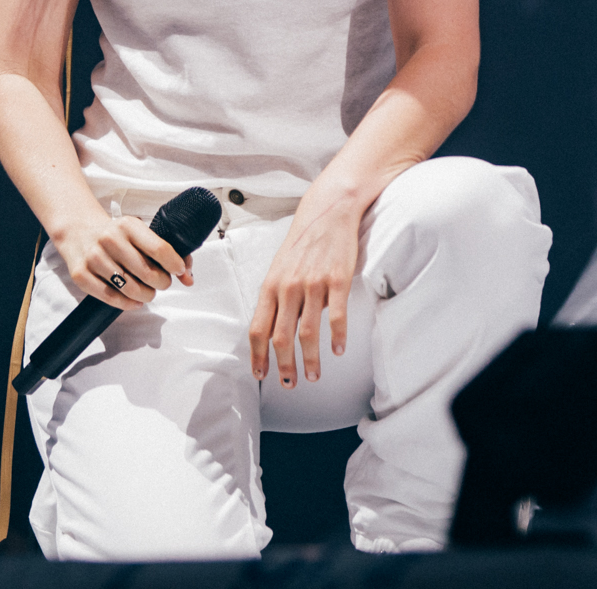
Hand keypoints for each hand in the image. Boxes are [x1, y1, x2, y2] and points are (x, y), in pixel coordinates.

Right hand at [55, 213, 193, 310]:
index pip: (160, 248)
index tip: (178, 270)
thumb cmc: (117, 236)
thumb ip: (168, 253)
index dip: (175, 264)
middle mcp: (109, 239)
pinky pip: (110, 297)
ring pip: (130, 288)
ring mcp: (94, 257)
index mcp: (128, 225)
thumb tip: (188, 278)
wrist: (78, 232)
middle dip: (162, 283)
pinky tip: (134, 300)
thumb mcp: (139, 234)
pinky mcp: (81, 274)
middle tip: (161, 282)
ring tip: (148, 291)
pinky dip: (127, 303)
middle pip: (147, 273)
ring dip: (146, 295)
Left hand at [249, 184, 365, 386]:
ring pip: (307, 332)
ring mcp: (313, 283)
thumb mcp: (280, 269)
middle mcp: (288, 287)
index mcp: (270, 286)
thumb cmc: (302, 244)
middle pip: (280, 337)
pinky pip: (336, 316)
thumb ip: (276, 299)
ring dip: (310, 360)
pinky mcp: (337, 279)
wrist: (327, 213)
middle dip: (283, 366)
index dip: (258, 356)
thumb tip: (273, 332)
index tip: (261, 375)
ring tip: (314, 376)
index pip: (257, 328)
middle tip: (290, 385)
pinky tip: (339, 351)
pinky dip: (337, 338)